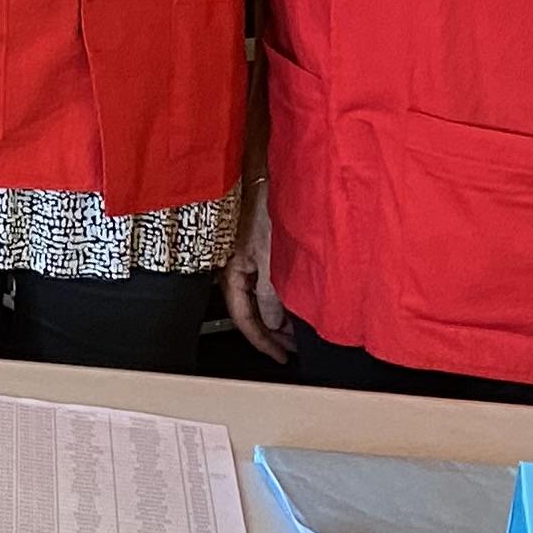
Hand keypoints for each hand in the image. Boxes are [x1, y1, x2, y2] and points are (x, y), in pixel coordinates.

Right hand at [225, 183, 291, 365]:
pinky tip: (297, 298)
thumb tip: (274, 322)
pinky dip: (283, 295)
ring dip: (280, 314)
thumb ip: (270, 294)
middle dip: (274, 331)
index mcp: (231, 273)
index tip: (282, 356)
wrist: (264, 176)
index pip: (244, 318)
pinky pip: (269, 282)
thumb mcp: (268, 258)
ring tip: (301, 326)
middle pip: (252, 310)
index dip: (263, 342)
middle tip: (295, 347)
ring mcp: (249, 258)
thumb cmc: (261, 208)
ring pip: (263, 297)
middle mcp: (237, 268)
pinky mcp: (261, 248)